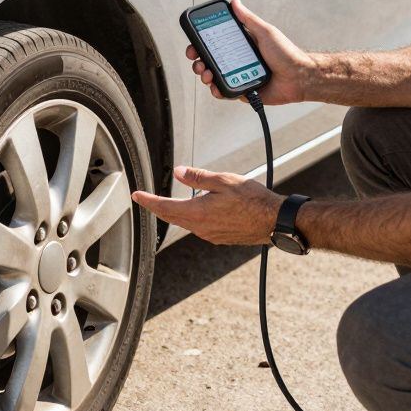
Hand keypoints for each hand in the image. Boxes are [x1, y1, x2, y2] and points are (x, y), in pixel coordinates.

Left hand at [131, 165, 283, 245]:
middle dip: (158, 206)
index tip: (136, 195)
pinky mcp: (220, 238)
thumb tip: (179, 173)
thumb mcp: (224, 181)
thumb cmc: (253, 200)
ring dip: (175, 212)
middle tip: (146, 199)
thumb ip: (199, 177)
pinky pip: (199, 227)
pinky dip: (191, 217)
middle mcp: (201, 228)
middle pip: (171, 216)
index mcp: (198, 213)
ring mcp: (210, 235)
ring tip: (169, 202)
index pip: (164, 207)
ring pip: (185, 223)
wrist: (274, 221)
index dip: (148, 200)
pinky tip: (196, 210)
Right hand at [187, 0, 314, 105]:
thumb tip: (235, 2)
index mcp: (241, 45)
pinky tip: (215, 87)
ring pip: (214, 77)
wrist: (299, 77)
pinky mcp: (242, 91)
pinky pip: (225, 92)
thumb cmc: (286, 53)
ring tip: (207, 74)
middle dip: (198, 61)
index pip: (215, 43)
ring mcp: (238, 76)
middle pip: (210, 61)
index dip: (201, 44)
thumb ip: (248, 19)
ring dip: (205, 75)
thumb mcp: (265, 32)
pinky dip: (217, 91)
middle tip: (196, 61)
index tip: (193, 43)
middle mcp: (237, 61)